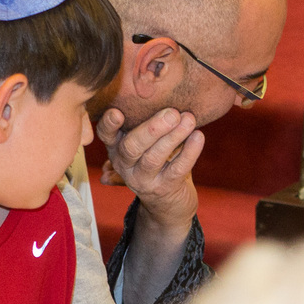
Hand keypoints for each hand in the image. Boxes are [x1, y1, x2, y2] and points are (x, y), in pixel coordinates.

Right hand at [96, 107, 203, 230]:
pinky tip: (198, 136)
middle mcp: (125, 165)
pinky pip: (177, 170)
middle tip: (172, 113)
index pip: (106, 135)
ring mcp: (143, 180)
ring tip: (189, 120)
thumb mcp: (143, 146)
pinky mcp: (164, 189)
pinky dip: (189, 152)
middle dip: (152, 129)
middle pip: (132, 146)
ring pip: (154, 158)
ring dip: (173, 137)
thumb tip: (154, 99)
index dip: (109, 124)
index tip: (117, 112)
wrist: (168, 204)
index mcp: (117, 149)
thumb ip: (143, 126)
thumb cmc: (157, 163)